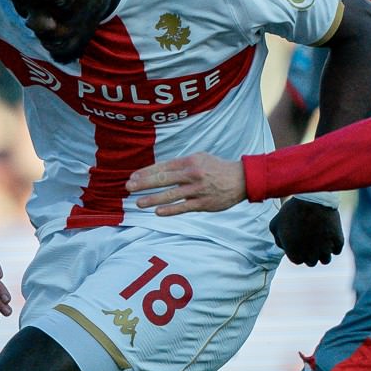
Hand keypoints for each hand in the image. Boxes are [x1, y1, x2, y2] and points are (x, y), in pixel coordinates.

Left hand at [127, 153, 243, 214]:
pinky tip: (157, 212)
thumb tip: (159, 170)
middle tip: (129, 187)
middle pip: (163, 179)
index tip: (132, 177)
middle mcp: (192, 174)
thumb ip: (180, 164)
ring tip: (139, 203)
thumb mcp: (199, 158)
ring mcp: (197, 190)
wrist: (241, 179)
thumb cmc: (216, 168)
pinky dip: (170, 210)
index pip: (162, 166)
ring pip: (170, 195)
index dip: (146, 172)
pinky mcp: (203, 203)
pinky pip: (183, 207)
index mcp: (189, 161)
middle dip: (144, 183)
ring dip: (152, 199)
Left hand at [270, 197, 343, 266]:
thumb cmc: (292, 211)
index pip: (297, 260)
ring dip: (322, 252)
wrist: (312, 199)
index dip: (298, 251)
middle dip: (310, 254)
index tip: (299, 242)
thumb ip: (278, 240)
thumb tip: (284, 247)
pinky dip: (333, 245)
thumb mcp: (275, 225)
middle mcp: (311, 255)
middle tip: (310, 242)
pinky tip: (329, 236)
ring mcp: (325, 249)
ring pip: (326, 260)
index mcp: (294, 254)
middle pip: (312, 262)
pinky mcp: (338, 240)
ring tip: (320, 241)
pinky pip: (337, 250)